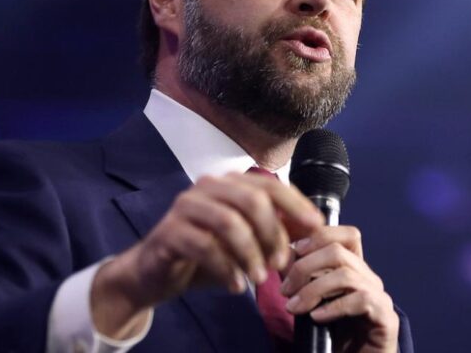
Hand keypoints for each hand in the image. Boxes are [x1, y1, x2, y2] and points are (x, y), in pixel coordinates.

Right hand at [91, 172, 325, 337]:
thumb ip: (276, 232)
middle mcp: (208, 188)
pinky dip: (226, 268)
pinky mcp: (169, 232)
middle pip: (252, 200)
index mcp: (229, 184)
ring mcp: (185, 207)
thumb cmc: (206, 255)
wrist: (155, 274)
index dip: (296, 204)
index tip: (315, 227)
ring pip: (229, 222)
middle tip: (281, 263)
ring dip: (250, 254)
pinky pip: (204, 246)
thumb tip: (314, 230)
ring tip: (259, 279)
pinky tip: (235, 285)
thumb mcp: (247, 243)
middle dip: (273, 234)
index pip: (269, 185)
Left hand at [281, 226, 399, 352]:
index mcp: (355, 271)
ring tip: (294, 307)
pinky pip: (361, 300)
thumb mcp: (311, 304)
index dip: (319, 235)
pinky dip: (334, 307)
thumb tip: (283, 256)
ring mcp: (380, 297)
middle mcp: (369, 279)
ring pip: (346, 275)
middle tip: (285, 290)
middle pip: (339, 251)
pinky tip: (317, 318)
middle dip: (305, 267)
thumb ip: (301, 281)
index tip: (293, 251)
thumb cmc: (332, 338)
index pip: (347, 235)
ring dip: (313, 289)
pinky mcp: (386, 318)